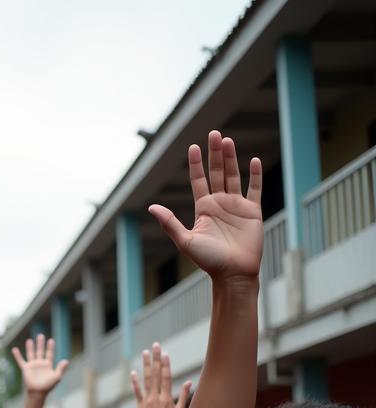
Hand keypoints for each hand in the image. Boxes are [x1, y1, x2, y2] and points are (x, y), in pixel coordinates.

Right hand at [10, 334, 68, 397]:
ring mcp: (32, 365)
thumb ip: (61, 368)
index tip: (51, 340)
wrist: (38, 392)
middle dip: (40, 344)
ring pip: (31, 354)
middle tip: (40, 335)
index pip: (49, 354)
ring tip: (30, 340)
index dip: (50, 347)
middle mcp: (40, 364)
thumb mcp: (57, 377)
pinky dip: (17, 355)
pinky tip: (14, 349)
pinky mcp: (25, 369)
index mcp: (48, 365)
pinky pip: (20, 360)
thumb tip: (66, 360)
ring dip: (30, 347)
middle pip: (40, 351)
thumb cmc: (48, 386)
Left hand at [131, 343, 191, 407]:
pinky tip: (133, 373)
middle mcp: (157, 399)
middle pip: (156, 375)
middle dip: (156, 359)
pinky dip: (135, 383)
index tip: (164, 353)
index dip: (165, 364)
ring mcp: (146, 403)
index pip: (167, 377)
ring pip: (146, 381)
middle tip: (154, 345)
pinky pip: (137, 393)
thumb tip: (191, 383)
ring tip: (144, 353)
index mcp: (168, 400)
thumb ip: (184, 398)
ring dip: (146, 366)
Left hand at [148, 132, 261, 279]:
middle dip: (215, 154)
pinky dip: (255, 175)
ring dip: (231, 158)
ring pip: (234, 176)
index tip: (194, 147)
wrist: (232, 273)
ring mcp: (236, 206)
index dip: (196, 164)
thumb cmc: (208, 261)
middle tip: (214, 134)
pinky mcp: (252, 211)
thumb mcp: (185, 240)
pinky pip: (255, 189)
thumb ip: (170, 223)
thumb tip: (151, 207)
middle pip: (217, 173)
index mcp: (203, 209)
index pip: (198, 181)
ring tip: (227, 141)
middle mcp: (219, 204)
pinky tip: (253, 161)